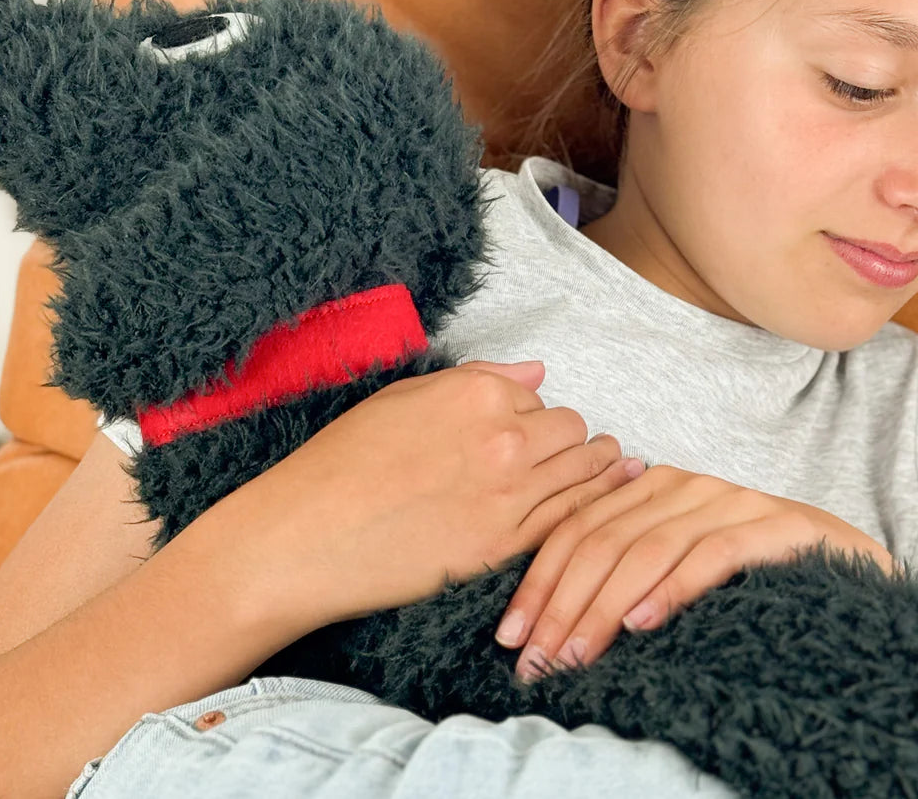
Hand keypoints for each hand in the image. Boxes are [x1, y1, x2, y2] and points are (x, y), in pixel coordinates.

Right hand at [255, 359, 642, 623]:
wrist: (307, 535)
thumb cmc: (342, 461)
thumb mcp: (402, 396)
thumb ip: (479, 379)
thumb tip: (535, 372)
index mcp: (477, 392)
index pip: (539, 398)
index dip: (533, 417)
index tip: (526, 433)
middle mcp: (504, 437)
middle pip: (572, 431)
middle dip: (569, 441)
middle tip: (566, 454)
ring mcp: (510, 493)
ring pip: (584, 474)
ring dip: (596, 470)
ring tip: (610, 469)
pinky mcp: (506, 545)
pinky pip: (569, 519)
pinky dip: (590, 508)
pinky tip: (601, 505)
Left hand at [493, 464, 898, 682]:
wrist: (848, 562)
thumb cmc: (749, 574)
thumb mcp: (675, 567)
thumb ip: (623, 571)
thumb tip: (547, 625)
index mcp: (651, 487)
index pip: (577, 529)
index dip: (538, 582)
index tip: (511, 637)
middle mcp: (686, 484)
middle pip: (603, 541)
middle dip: (562, 606)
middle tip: (537, 661)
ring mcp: (732, 501)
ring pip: (647, 549)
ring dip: (603, 608)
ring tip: (576, 655)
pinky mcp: (778, 526)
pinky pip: (713, 554)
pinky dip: (672, 589)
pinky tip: (643, 624)